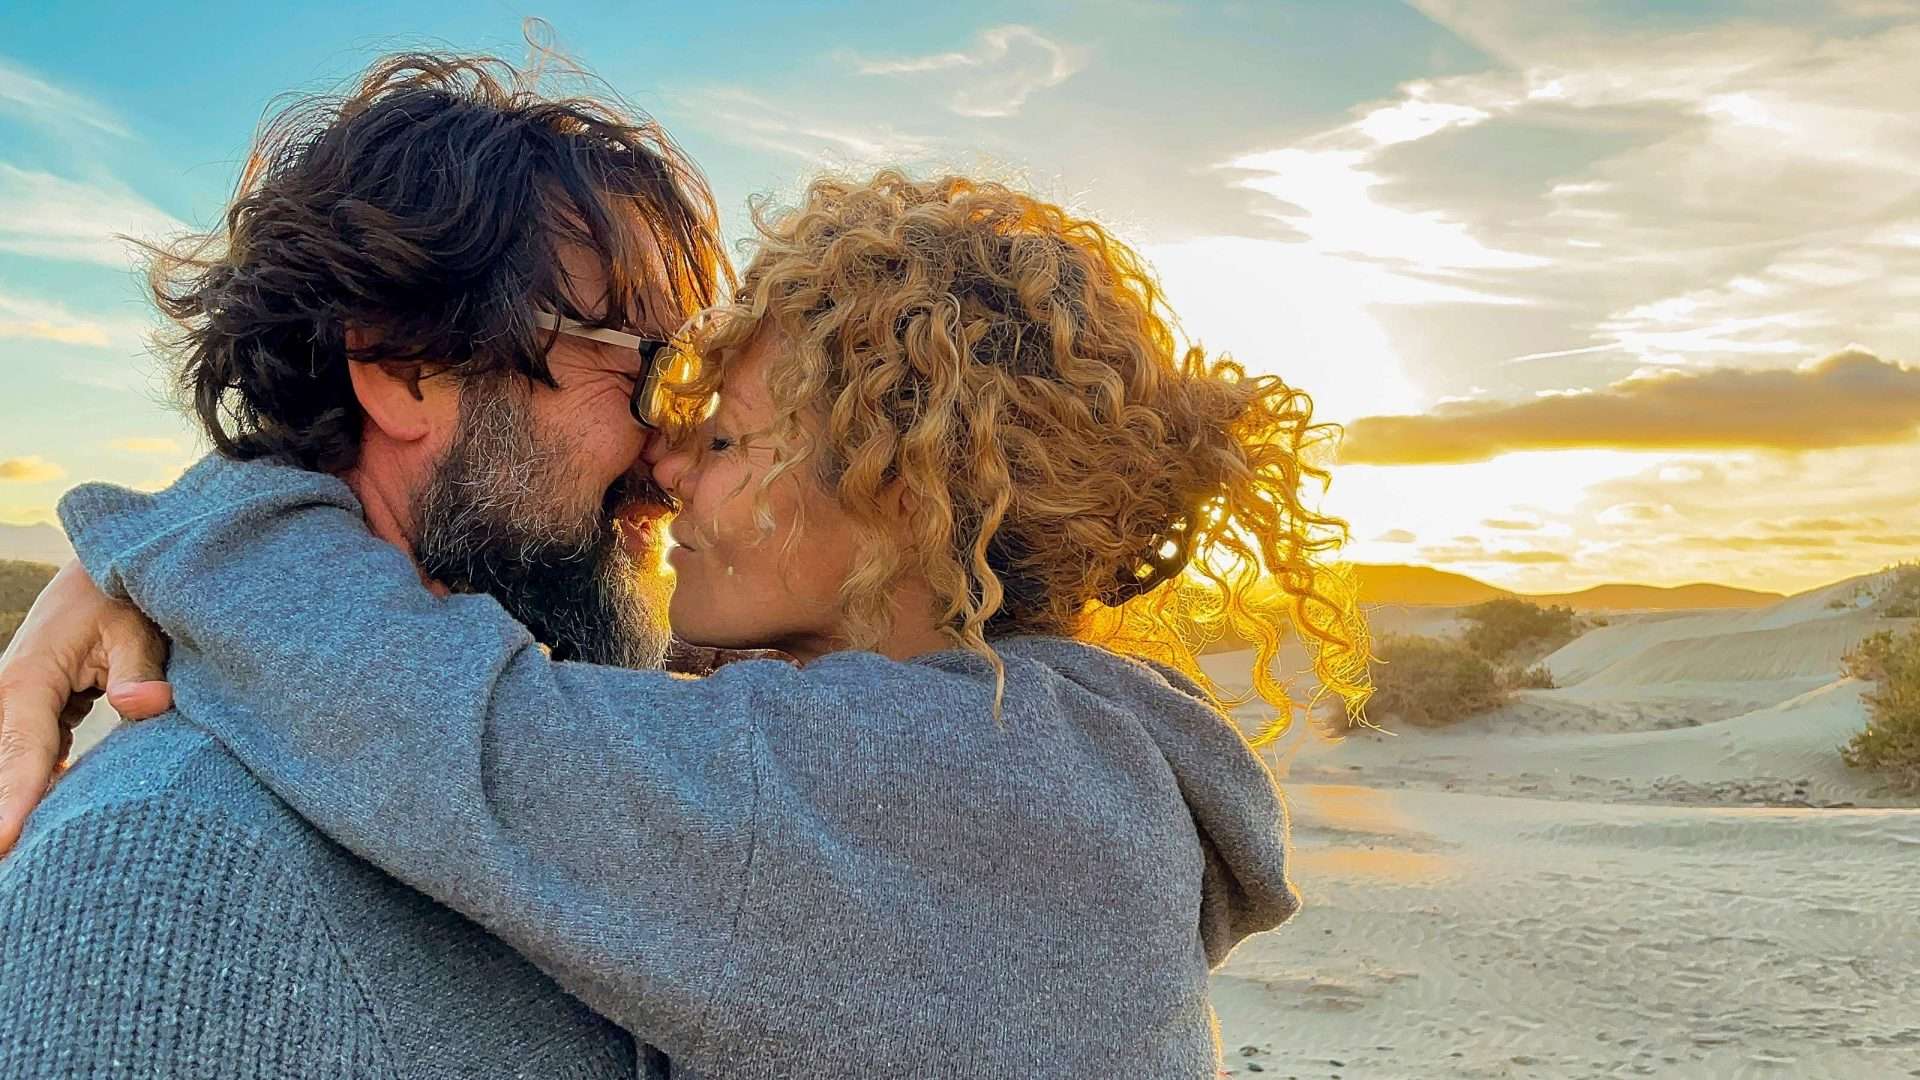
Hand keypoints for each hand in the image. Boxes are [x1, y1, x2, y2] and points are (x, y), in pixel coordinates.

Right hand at [0, 560, 172, 854]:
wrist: (99, 579)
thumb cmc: (121, 599)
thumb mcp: (135, 627)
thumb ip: (139, 671)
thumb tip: (144, 706)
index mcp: (27, 680)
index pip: (21, 752)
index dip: (13, 801)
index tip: (6, 844)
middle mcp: (5, 699)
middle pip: (4, 772)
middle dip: (7, 816)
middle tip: (17, 864)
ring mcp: (9, 711)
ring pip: (12, 770)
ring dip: (19, 806)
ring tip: (29, 860)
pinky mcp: (25, 721)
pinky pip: (26, 765)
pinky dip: (33, 793)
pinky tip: (46, 833)